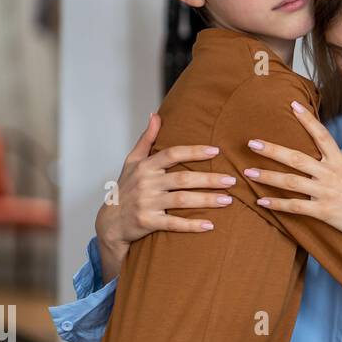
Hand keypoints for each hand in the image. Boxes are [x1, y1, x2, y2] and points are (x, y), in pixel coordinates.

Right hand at [94, 113, 237, 279]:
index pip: (172, 154)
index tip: (216, 151)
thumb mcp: (132, 162)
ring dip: (207, 200)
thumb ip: (146, 139)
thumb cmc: (127, 188)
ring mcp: (146, 203)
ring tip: (228, 200)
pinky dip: (191, 225)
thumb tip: (155, 115)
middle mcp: (146, 183)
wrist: (110, 222)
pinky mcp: (147, 222)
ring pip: (182, 200)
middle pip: (183, 178)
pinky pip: (173, 223)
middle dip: (209, 179)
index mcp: (145, 166)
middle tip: (232, 180)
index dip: (194, 151)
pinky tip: (210, 225)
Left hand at [246, 101, 341, 245]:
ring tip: (248, 172)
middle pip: (296, 157)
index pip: (322, 135)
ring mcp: (326, 192)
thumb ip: (341, 164)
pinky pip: (295, 206)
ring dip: (267, 176)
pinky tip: (261, 201)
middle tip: (252, 143)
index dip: (307, 119)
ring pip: (290, 181)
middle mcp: (331, 173)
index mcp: (340, 162)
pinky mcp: (323, 211)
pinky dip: (276, 204)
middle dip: (272, 149)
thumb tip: (330, 156)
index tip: (293, 106)